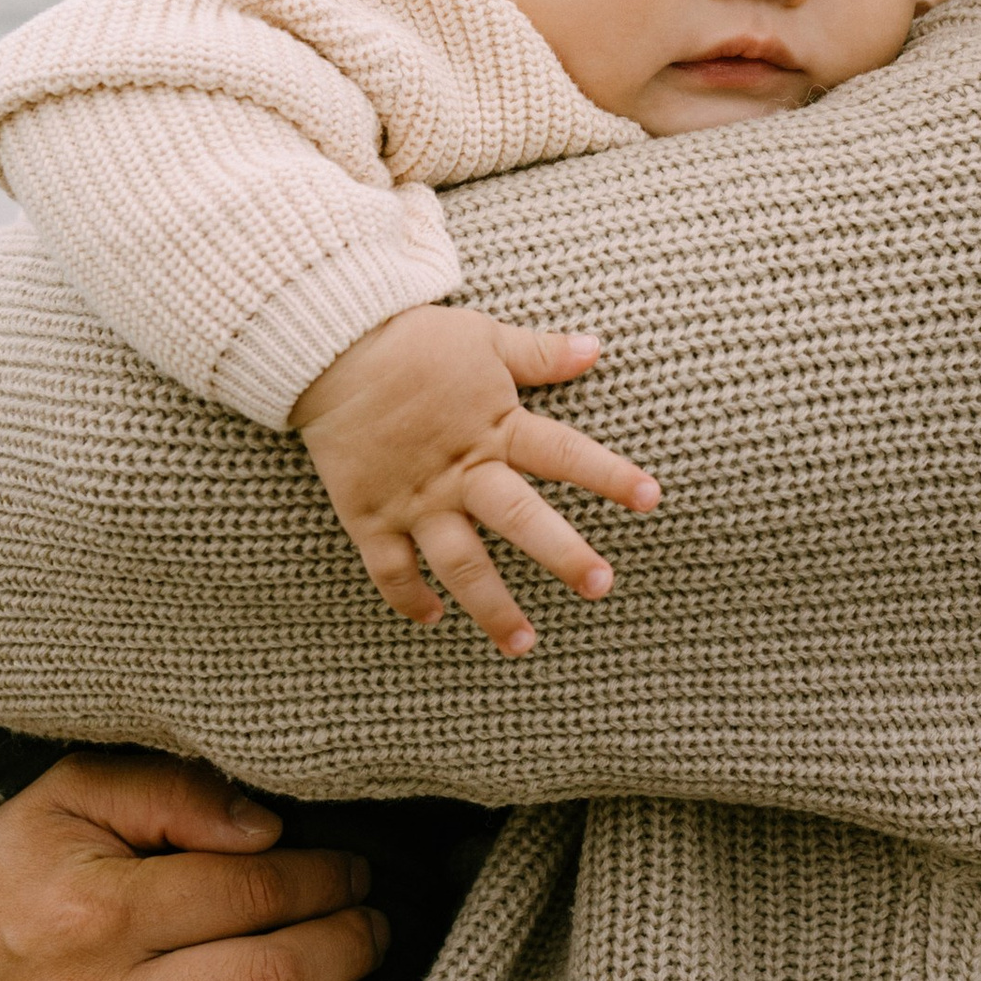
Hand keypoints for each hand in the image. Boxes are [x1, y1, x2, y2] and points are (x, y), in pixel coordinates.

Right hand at [290, 309, 657, 657]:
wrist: (329, 346)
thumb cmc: (412, 339)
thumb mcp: (483, 337)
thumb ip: (539, 354)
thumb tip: (595, 348)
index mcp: (495, 426)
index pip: (564, 453)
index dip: (609, 475)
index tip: (651, 499)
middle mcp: (459, 470)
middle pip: (520, 520)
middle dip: (563, 554)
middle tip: (601, 586)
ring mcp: (414, 498)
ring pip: (459, 562)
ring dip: (491, 606)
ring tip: (523, 643)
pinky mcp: (369, 514)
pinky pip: (390, 569)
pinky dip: (410, 598)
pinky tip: (434, 619)